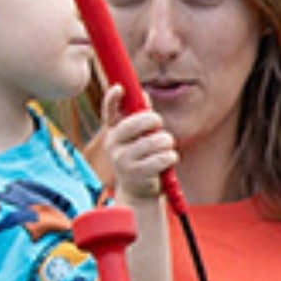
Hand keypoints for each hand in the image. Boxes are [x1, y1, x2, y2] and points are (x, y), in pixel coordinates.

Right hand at [100, 85, 177, 203]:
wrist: (137, 193)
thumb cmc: (140, 160)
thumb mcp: (136, 139)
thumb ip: (139, 119)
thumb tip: (144, 95)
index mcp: (112, 132)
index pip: (109, 112)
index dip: (113, 99)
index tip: (120, 88)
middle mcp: (113, 145)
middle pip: (136, 123)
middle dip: (153, 120)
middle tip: (159, 123)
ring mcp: (123, 160)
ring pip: (154, 141)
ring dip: (166, 141)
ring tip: (167, 146)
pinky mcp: (138, 173)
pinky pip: (162, 158)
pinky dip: (171, 156)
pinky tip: (169, 159)